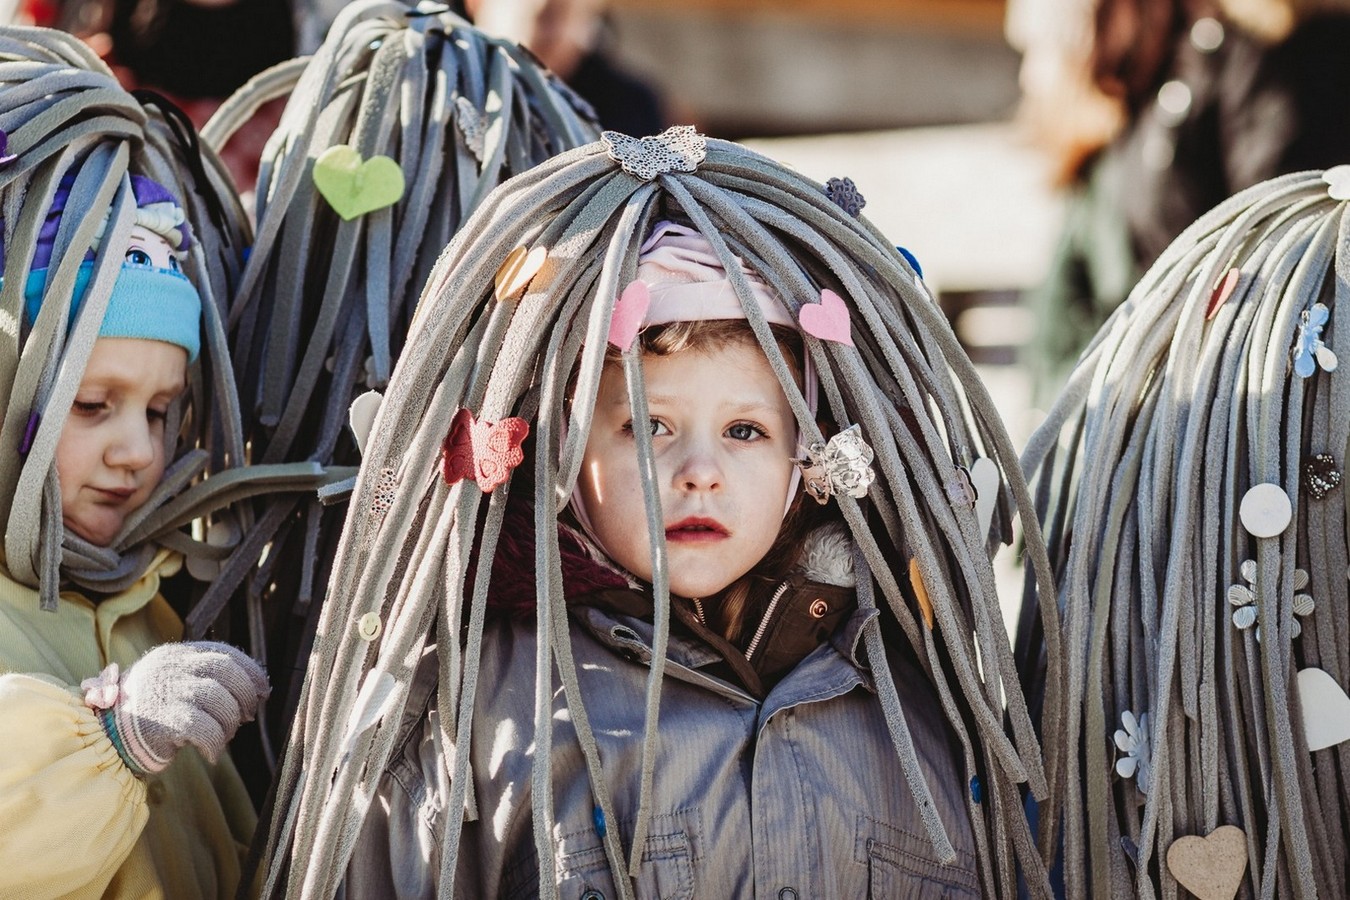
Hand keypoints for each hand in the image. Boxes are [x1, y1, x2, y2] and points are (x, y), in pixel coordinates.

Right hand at [82, 641, 268, 774]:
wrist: (103, 737)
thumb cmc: (146, 713)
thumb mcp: (172, 683)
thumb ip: (203, 679)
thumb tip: (255, 691)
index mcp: (175, 655)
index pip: (224, 653)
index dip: (250, 672)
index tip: (263, 689)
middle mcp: (172, 668)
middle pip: (227, 672)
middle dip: (246, 695)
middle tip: (248, 715)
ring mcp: (168, 692)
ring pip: (221, 702)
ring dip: (230, 723)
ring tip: (223, 735)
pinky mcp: (165, 720)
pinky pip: (207, 730)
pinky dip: (216, 743)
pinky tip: (211, 754)